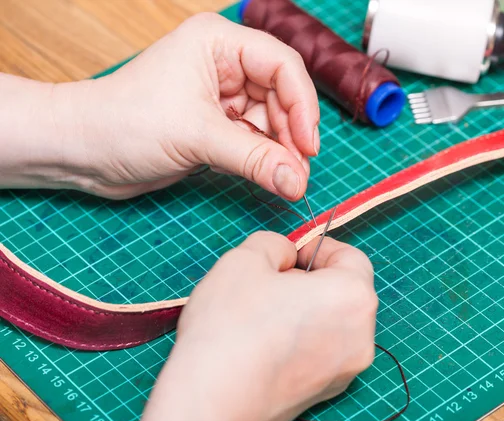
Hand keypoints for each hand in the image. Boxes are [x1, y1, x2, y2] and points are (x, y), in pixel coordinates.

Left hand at [0, 13, 318, 199]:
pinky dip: (265, 158)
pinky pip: (254, 138)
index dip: (302, 105)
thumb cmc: (125, 123)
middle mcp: (224, 64)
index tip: (308, 146)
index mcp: (218, 43)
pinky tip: (271, 175)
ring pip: (270, 119)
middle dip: (292, 134)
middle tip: (299, 172)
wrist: (83, 151)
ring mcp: (221, 95)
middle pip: (281, 94)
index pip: (281, 66)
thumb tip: (297, 183)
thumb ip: (254, 159)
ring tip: (288, 179)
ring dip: (280, 150)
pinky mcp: (216, 124)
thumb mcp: (197, 137)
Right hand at [131, 232, 377, 420]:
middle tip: (269, 283)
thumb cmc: (230, 325)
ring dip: (303, 309)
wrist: (211, 402)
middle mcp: (362, 336)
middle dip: (310, 280)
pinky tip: (264, 343)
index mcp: (353, 297)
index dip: (318, 248)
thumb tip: (287, 258)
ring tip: (261, 314)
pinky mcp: (325, 393)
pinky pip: (320, 351)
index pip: (350, 257)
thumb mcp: (246, 259)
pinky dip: (300, 340)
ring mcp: (345, 370)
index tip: (289, 255)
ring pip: (331, 322)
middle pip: (343, 291)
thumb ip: (276, 245)